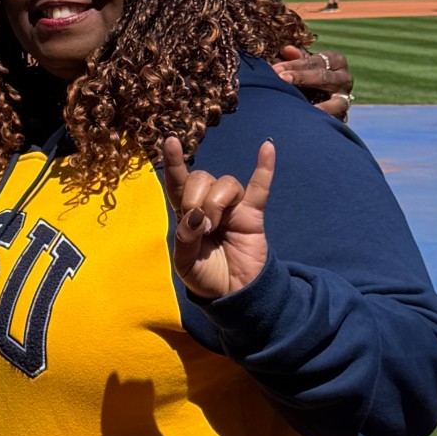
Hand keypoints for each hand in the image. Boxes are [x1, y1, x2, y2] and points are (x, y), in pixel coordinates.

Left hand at [159, 137, 273, 298]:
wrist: (235, 294)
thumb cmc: (206, 277)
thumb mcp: (186, 262)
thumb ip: (186, 238)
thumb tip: (195, 215)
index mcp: (186, 214)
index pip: (177, 182)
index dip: (174, 162)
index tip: (169, 141)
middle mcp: (208, 204)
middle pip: (200, 178)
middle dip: (195, 199)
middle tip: (201, 227)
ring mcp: (232, 207)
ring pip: (225, 183)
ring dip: (217, 201)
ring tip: (215, 226)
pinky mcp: (253, 213)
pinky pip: (260, 186)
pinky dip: (264, 167)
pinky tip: (267, 147)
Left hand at [272, 46, 352, 120]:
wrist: (320, 97)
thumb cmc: (308, 74)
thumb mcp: (303, 65)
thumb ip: (296, 59)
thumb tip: (287, 50)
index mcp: (335, 61)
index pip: (314, 61)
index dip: (294, 64)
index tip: (276, 69)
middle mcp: (344, 78)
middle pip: (324, 77)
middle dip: (302, 78)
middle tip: (281, 79)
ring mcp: (345, 98)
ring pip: (337, 101)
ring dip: (320, 105)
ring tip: (304, 108)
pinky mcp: (343, 115)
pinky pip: (337, 118)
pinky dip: (326, 121)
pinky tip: (312, 123)